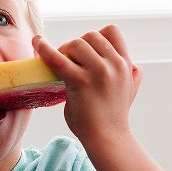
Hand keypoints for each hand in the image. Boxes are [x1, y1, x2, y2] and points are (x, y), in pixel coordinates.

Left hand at [32, 24, 140, 142]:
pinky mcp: (81, 82)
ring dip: (63, 50)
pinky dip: (44, 48)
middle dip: (75, 45)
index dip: (95, 36)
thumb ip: (132, 76)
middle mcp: (114, 64)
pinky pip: (58, 58)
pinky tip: (37, 43)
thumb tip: (135, 66)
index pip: (111, 31)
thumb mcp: (130, 91)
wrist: (108, 139)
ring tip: (59, 65)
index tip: (85, 50)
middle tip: (67, 61)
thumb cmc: (113, 117)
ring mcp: (99, 72)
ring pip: (75, 43)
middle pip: (89, 36)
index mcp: (126, 64)